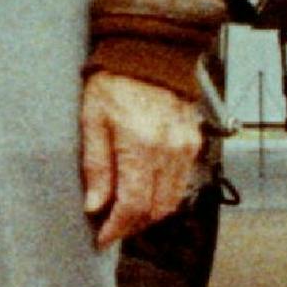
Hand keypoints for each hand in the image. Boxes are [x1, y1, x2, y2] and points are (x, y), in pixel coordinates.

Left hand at [80, 71, 201, 247]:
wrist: (147, 49)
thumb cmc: (114, 79)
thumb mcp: (92, 117)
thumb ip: (95, 165)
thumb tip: (95, 205)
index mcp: (140, 143)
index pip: (133, 205)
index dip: (117, 228)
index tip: (102, 237)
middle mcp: (168, 149)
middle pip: (154, 209)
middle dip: (131, 225)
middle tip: (111, 226)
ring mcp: (185, 147)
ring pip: (171, 201)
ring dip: (149, 214)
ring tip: (126, 211)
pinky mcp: (194, 142)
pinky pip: (181, 183)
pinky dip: (164, 195)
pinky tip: (145, 189)